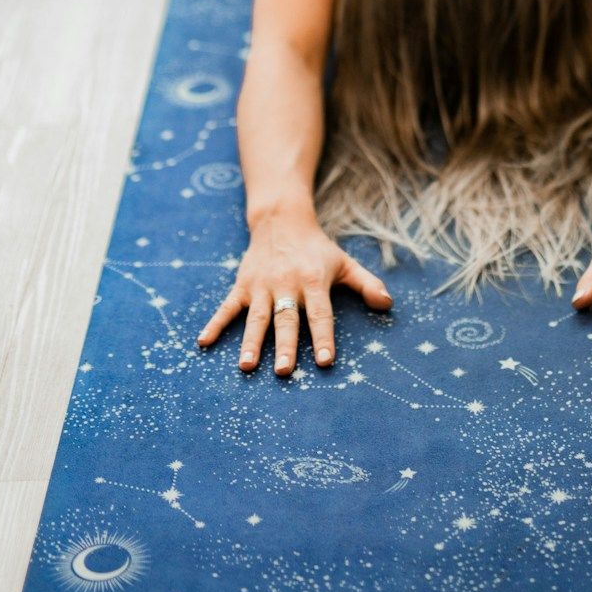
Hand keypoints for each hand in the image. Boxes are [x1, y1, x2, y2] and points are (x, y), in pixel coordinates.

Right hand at [195, 213, 392, 375]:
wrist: (282, 219)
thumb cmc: (317, 249)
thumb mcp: (344, 263)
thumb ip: (367, 284)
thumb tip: (388, 304)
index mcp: (313, 281)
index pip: (320, 314)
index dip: (324, 337)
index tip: (325, 361)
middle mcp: (286, 284)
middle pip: (286, 319)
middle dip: (285, 346)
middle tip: (285, 372)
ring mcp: (261, 286)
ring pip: (256, 317)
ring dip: (251, 342)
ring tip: (247, 366)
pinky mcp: (242, 285)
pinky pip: (227, 307)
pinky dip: (215, 324)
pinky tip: (203, 343)